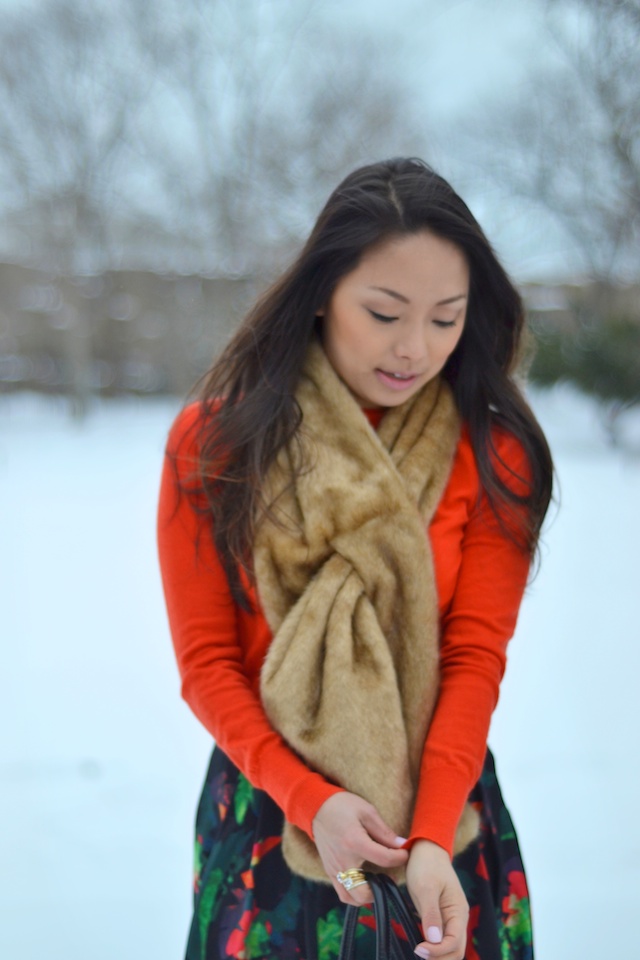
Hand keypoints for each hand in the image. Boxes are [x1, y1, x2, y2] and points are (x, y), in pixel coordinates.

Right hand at [312, 792, 408, 905]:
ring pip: (352, 898)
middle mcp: (343, 860)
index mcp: (355, 842)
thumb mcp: (367, 812)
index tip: (405, 853)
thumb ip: (384, 831)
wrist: (316, 807)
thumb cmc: (343, 806)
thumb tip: (402, 845)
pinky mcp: (329, 871)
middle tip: (390, 876)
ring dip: (367, 896)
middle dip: (381, 889)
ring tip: (376, 882)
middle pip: (364, 892)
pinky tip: (364, 881)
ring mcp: (334, 869)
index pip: (384, 859)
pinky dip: (355, 894)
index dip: (400, 857)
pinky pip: (342, 893)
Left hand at [405, 840, 468, 959]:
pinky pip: (443, 939)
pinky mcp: (441, 916)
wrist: (427, 848)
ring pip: (451, 947)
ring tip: (419, 952)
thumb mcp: (426, 887)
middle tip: (417, 953)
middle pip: (456, 950)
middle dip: (440, 958)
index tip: (418, 949)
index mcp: (458, 911)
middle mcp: (458, 918)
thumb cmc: (426, 864)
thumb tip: (434, 940)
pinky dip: (435, 948)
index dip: (438, 951)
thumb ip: (431, 914)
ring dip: (439, 955)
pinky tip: (422, 946)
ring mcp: (450, 918)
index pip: (454, 943)